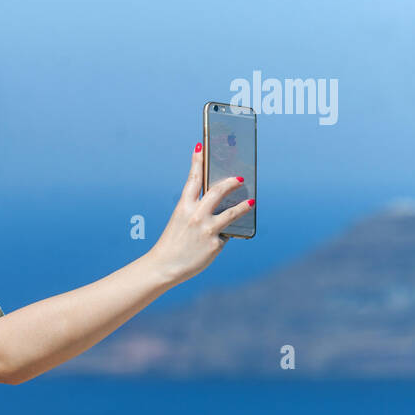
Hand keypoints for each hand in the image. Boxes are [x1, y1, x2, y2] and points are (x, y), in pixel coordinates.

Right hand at [148, 143, 254, 287]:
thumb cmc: (172, 244)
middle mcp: (196, 215)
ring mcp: (207, 229)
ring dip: (243, 206)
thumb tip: (218, 206)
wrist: (164, 267)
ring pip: (231, 212)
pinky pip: (226, 235)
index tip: (201, 146)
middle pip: (218, 191)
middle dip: (231, 182)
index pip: (193, 179)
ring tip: (250, 202)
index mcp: (183, 207)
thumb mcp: (179, 222)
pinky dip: (225, 235)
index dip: (197, 161)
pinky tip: (225, 236)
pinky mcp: (215, 244)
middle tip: (240, 178)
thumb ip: (195, 211)